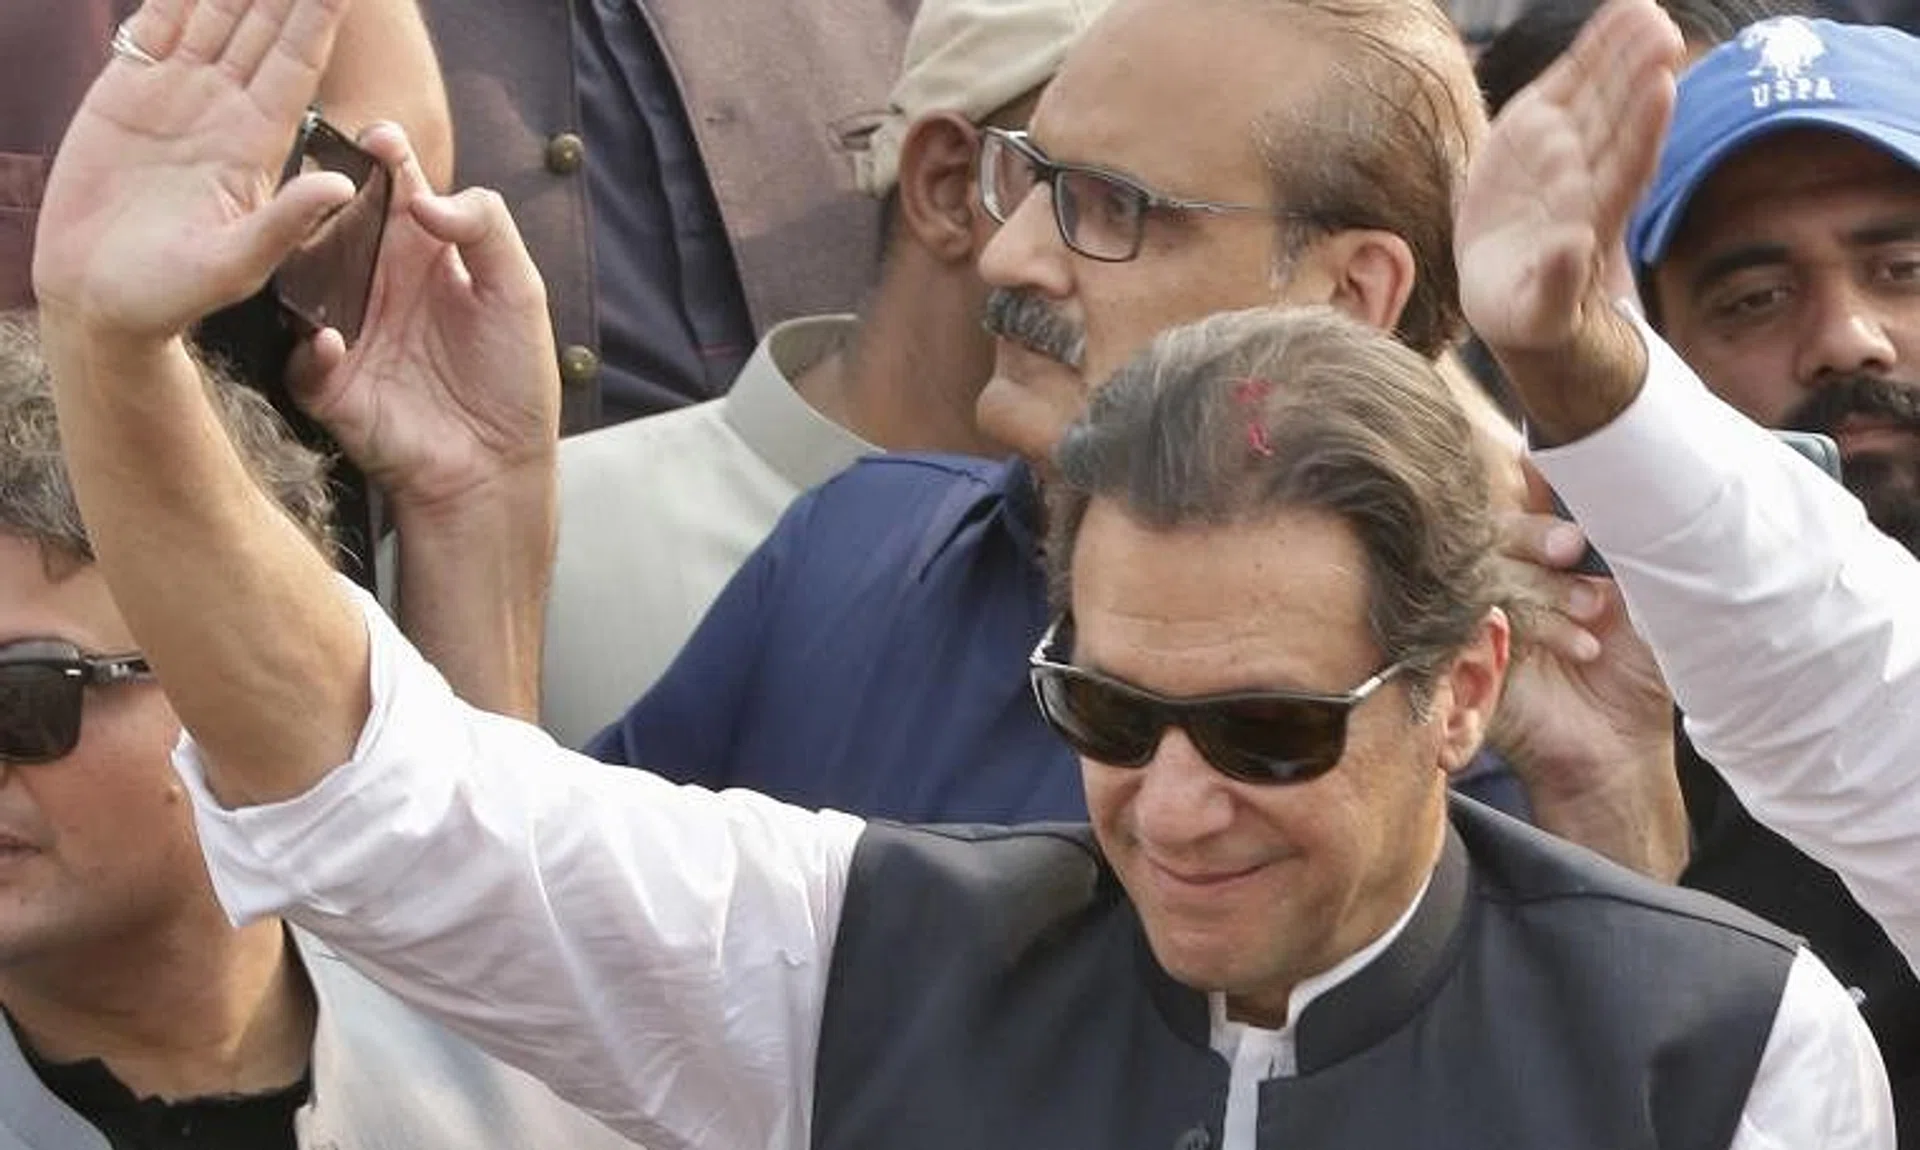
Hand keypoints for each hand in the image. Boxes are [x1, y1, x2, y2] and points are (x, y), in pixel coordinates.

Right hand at [33, 0, 354, 339]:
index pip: (298, 61)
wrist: (100, 298)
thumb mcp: (237, 264)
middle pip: (263, 24)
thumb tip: (342, 186)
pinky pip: (155, 26)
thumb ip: (285, 222)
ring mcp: (177, 94)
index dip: (319, 15)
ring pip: (216, 14)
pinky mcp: (125, 92)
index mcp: (259, 142)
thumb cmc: (172, 294)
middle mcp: (225, 108)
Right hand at [287, 123, 558, 513]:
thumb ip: (486, 228)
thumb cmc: (514, 379)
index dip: (382, 156)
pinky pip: (303, 356)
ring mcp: (350, 330)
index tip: (378, 138)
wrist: (497, 467)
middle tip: (324, 177)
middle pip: (337, 222)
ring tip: (311, 243)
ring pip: (303, 280)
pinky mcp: (331, 383)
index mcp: (425, 254)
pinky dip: (312, 347)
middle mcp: (378, 283)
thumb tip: (423, 198)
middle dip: (325, 194)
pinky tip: (333, 340)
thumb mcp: (519, 292)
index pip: (394, 188)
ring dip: (302, 261)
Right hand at [1455, 0, 1684, 441]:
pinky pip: (1573, 79)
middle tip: (1663, 32)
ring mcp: (1567, 143)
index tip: (1660, 89)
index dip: (1642, 129)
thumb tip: (1573, 248)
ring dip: (1626, 51)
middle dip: (1640, 75)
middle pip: (1620, 118)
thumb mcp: (1535, 313)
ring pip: (1604, 90)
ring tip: (1647, 11)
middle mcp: (1588, 171)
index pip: (1626, 165)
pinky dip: (1596, 47)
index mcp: (1592, 215)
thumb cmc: (1528, 312)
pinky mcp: (1540, 125)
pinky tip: (1622, 12)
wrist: (1510, 287)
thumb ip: (1555, 284)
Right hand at [1490, 467, 1686, 878]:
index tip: (1552, 468)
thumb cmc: (1639, 673)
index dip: (1538, 478)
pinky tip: (1582, 648)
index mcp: (1550, 550)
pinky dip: (1539, 627)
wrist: (1621, 752)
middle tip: (1572, 547)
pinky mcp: (1475, 657)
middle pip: (1497, 527)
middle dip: (1536, 531)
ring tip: (1595, 614)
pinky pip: (1488, 622)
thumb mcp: (1647, 595)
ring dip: (1546, 588)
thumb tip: (1623, 477)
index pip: (1527, 497)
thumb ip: (1627, 541)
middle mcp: (1514, 576)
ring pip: (1491, 572)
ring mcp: (1490, 615)